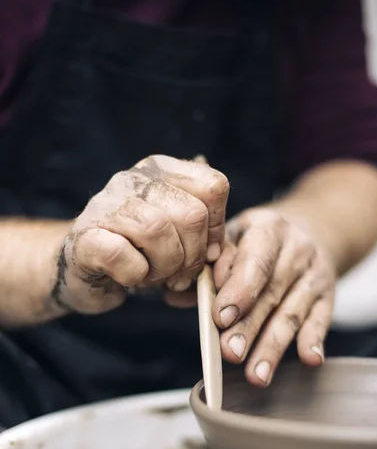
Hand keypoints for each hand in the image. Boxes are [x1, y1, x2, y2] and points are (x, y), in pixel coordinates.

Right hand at [52, 155, 228, 312]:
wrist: (84, 271)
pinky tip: (128, 277)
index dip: (218, 228)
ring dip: (164, 267)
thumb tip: (220, 252)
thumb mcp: (180, 241)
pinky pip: (122, 255)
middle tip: (178, 274)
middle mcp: (133, 179)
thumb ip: (208, 240)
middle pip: (191, 214)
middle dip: (192, 257)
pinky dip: (134, 275)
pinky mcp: (83, 237)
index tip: (208, 252)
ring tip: (153, 276)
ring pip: (157, 230)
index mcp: (161, 171)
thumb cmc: (139, 255)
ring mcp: (104, 205)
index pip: (213, 186)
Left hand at [213, 207, 335, 385]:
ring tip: (257, 376)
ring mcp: (314, 275)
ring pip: (292, 314)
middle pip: (270, 294)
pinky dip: (314, 341)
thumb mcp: (231, 240)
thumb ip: (206, 268)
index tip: (221, 318)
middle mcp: (295, 250)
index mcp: (267, 229)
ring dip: (273, 347)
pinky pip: (321, 321)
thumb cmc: (255, 243)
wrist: (308, 232)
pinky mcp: (328, 297)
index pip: (254, 261)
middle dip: (249, 327)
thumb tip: (174, 294)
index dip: (238, 290)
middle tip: (230, 353)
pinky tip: (309, 360)